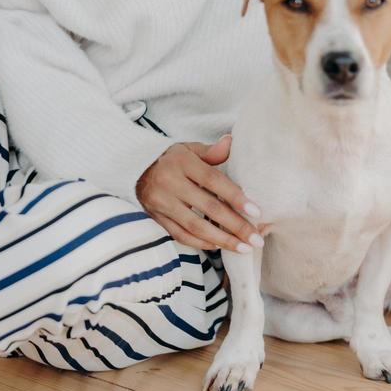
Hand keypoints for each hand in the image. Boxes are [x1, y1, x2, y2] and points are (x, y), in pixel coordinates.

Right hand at [135, 134, 269, 250]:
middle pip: (208, 208)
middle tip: (256, 239)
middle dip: (235, 226)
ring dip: (222, 240)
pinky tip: (219, 246)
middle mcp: (170, 182)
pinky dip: (201, 243)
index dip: (235, 197)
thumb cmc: (171, 159)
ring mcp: (161, 202)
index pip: (213, 181)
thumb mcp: (189, 149)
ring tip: (243, 248)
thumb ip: (211, 151)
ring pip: (195, 226)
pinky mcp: (156, 217)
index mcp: (182, 162)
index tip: (256, 212)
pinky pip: (181, 235)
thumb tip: (231, 142)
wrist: (134, 168)